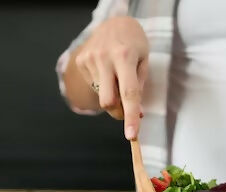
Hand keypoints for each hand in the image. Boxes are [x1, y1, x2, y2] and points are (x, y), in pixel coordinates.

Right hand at [75, 16, 148, 139]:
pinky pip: (94, 86)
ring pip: (101, 96)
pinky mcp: (81, 61)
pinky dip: (103, 85)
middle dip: (118, 112)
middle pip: (108, 101)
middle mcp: (104, 58)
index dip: (130, 116)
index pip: (129, 93)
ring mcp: (90, 60)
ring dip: (112, 95)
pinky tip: (107, 71)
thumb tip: (136, 112)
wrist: (114, 21)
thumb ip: (139, 86)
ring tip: (117, 76)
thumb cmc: (134, 43)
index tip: (131, 135)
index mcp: (125, 57)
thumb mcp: (144, 60)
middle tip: (126, 109)